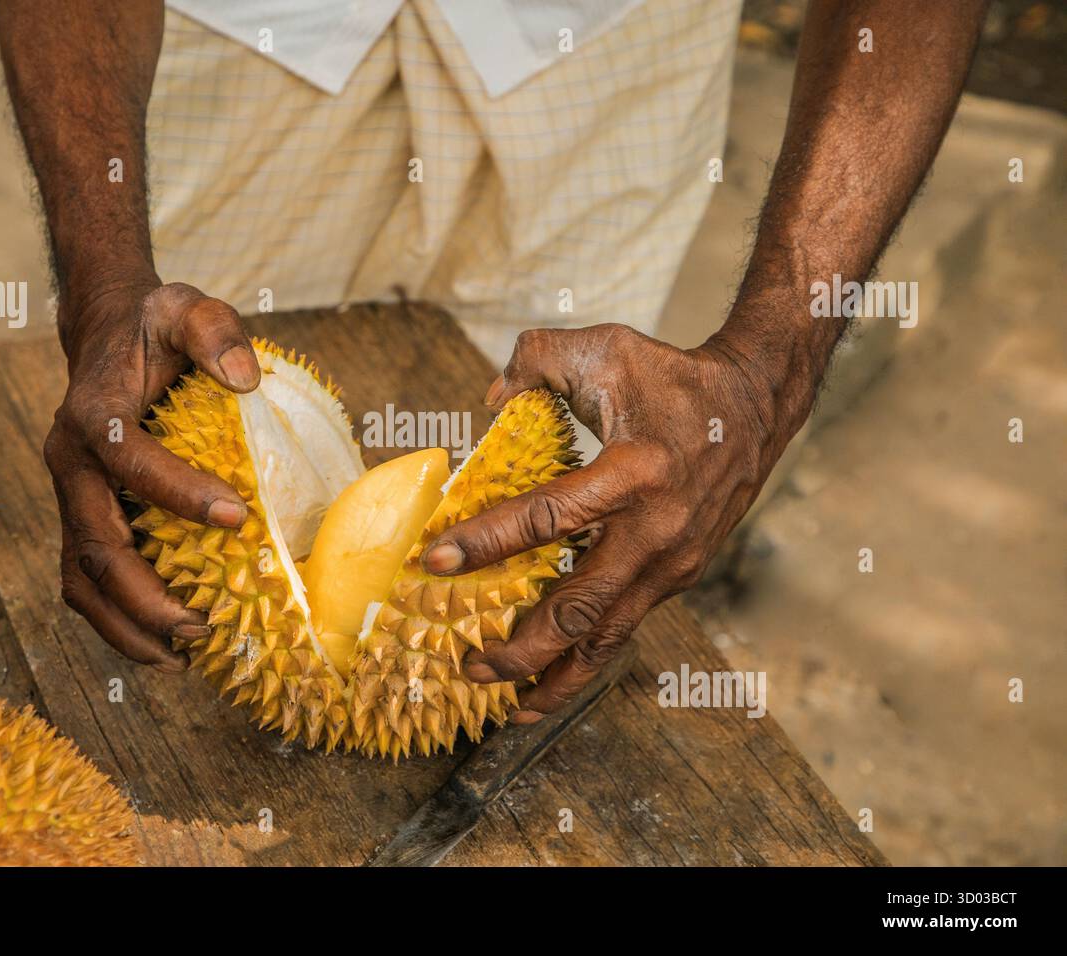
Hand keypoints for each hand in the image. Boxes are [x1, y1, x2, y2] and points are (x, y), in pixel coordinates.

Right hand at [44, 279, 260, 669]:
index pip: (131, 462)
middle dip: (144, 594)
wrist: (105, 334)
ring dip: (125, 625)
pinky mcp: (79, 517)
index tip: (238, 517)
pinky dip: (117, 620)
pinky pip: (85, 580)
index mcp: (92, 415)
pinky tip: (162, 646)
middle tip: (204, 625)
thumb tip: (247, 379)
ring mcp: (68, 496)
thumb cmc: (154, 326)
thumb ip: (215, 331)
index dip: (179, 492)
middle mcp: (69, 463)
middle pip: (94, 545)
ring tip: (181, 657)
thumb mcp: (184, 306)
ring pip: (80, 577)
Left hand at [421, 324, 800, 721]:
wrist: (758, 404)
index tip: (434, 562)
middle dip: (521, 648)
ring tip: (506, 704)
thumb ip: (537, 359)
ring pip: (607, 638)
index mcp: (633, 472)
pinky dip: (586, 657)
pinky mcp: (681, 576)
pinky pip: (625, 625)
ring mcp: (673, 562)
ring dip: (555, 676)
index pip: (547, 517)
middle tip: (467, 664)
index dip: (486, 542)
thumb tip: (486, 399)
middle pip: (579, 608)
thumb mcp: (605, 347)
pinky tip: (551, 677)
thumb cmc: (674, 376)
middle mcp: (656, 530)